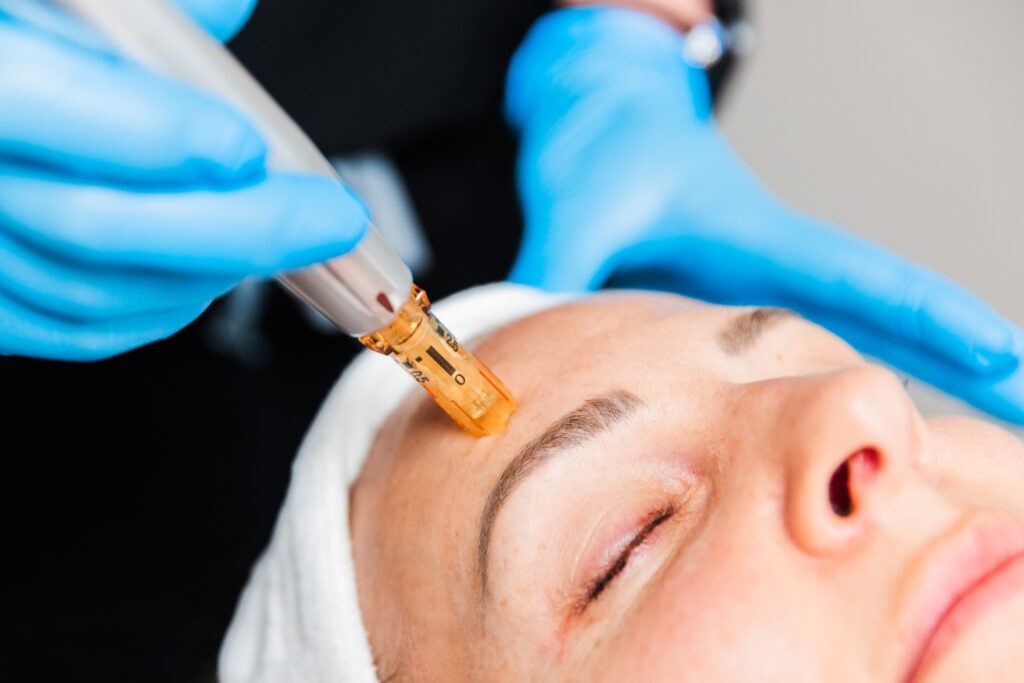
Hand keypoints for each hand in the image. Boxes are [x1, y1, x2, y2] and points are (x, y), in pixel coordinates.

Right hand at [0, 0, 367, 360]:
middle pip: (96, 223)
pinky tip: (210, 279)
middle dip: (237, 228)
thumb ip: (138, 2)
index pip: (49, 106)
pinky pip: (73, 331)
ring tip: (280, 237)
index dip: (158, 133)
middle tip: (333, 219)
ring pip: (94, 290)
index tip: (249, 147)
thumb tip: (229, 9)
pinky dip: (161, 310)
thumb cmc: (15, 48)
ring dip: (210, 270)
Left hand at [505, 7, 1023, 422]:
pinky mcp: (739, 312)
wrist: (606, 120)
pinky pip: (809, 354)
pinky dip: (856, 388)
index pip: (858, 279)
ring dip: (923, 385)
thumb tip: (518, 320)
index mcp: (755, 238)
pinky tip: (882, 432)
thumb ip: (555, 266)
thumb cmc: (604, 153)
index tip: (999, 352)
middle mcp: (776, 271)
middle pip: (888, 320)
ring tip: (989, 444)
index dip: (929, 317)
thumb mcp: (577, 207)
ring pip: (860, 342)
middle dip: (964, 363)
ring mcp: (765, 294)